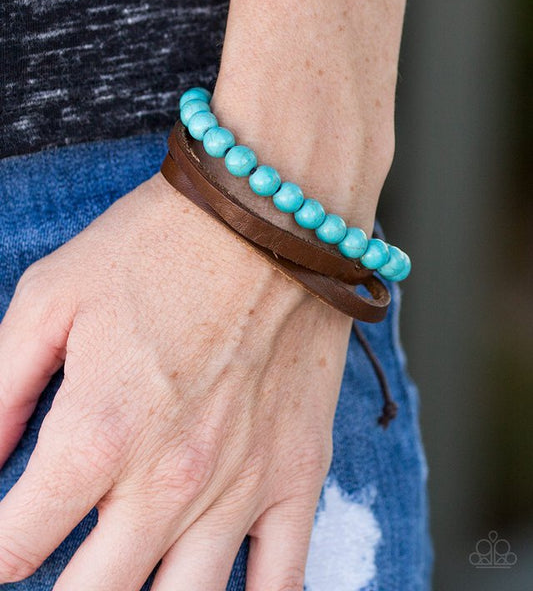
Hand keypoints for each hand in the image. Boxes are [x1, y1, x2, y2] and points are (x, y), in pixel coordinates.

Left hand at [0, 170, 353, 589]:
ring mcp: (241, 487)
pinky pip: (281, 582)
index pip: (13, 548)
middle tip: (56, 561)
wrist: (269, 214)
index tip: (2, 539)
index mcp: (95, 437)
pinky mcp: (298, 473)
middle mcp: (167, 482)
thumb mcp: (50, 298)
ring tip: (121, 578)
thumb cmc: (158, 245)